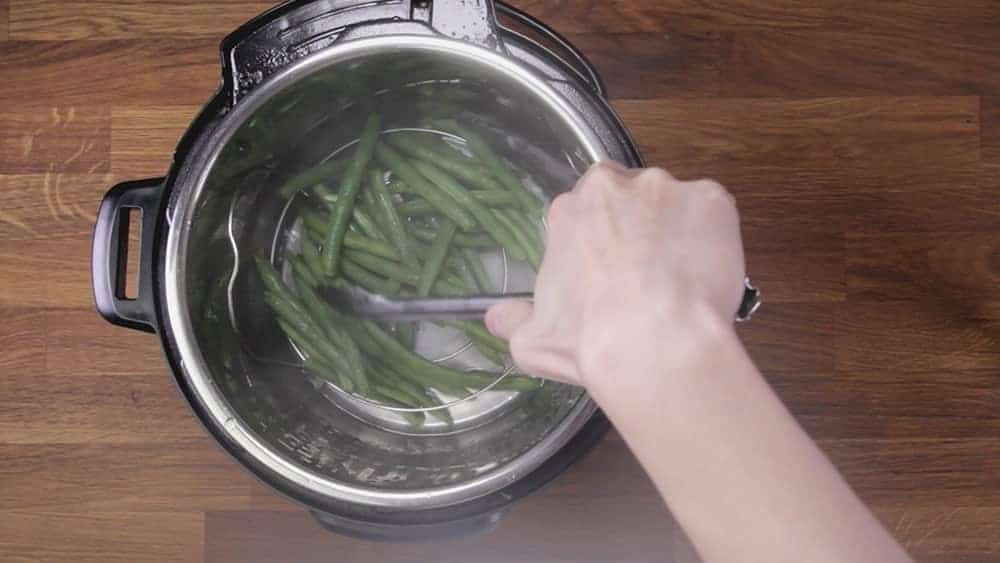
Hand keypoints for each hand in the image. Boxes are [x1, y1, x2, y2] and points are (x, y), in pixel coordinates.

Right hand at [485, 162, 745, 388]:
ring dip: (676, 231)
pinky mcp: (711, 199)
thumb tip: (495, 317)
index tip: (610, 274)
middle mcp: (614, 186)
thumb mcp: (533, 339)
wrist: (655, 344)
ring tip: (682, 279)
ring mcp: (666, 188)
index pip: (585, 214)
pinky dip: (714, 237)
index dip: (600, 245)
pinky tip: (706, 273)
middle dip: (637, 228)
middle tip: (647, 274)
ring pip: (673, 205)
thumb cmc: (589, 340)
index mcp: (569, 210)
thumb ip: (514, 321)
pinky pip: (713, 213)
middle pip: (628, 199)